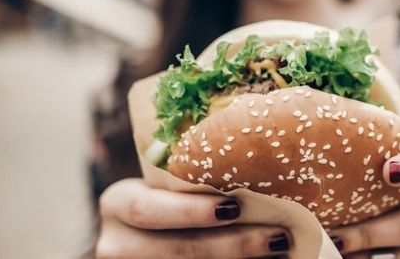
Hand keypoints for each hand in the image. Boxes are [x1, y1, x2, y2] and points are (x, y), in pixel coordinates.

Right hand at [96, 178, 291, 257]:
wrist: (151, 236)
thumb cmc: (171, 195)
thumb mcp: (168, 184)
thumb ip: (196, 175)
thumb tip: (265, 151)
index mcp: (118, 204)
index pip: (146, 209)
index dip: (190, 211)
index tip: (235, 207)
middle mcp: (118, 243)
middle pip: (176, 250)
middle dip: (232, 245)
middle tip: (278, 236)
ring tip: (282, 249)